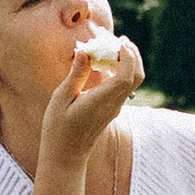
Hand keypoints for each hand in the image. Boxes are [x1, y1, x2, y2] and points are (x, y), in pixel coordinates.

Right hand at [39, 37, 142, 170]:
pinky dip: (119, 70)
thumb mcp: (61, 98)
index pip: (126, 78)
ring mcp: (115, 108)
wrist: (66, 155)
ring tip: (111, 47)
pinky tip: (104, 63)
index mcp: (101, 101)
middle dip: (133, 55)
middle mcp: (113, 105)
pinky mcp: (112, 109)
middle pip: (136, 77)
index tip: (119, 42)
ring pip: (132, 81)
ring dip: (127, 62)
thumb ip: (76, 74)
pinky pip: (123, 86)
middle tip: (119, 40)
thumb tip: (85, 51)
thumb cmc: (58, 127)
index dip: (128, 57)